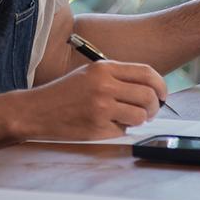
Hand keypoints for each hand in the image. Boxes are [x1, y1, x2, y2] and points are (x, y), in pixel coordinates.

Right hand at [14, 60, 166, 140]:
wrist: (37, 110)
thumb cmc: (65, 92)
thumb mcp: (90, 73)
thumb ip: (117, 76)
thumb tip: (149, 87)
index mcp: (104, 68)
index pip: (147, 73)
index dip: (161, 85)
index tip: (162, 94)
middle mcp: (104, 85)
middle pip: (148, 95)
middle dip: (154, 106)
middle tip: (149, 112)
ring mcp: (101, 107)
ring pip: (140, 116)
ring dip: (139, 120)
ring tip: (127, 119)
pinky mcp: (97, 128)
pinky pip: (123, 131)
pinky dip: (120, 130)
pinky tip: (107, 125)